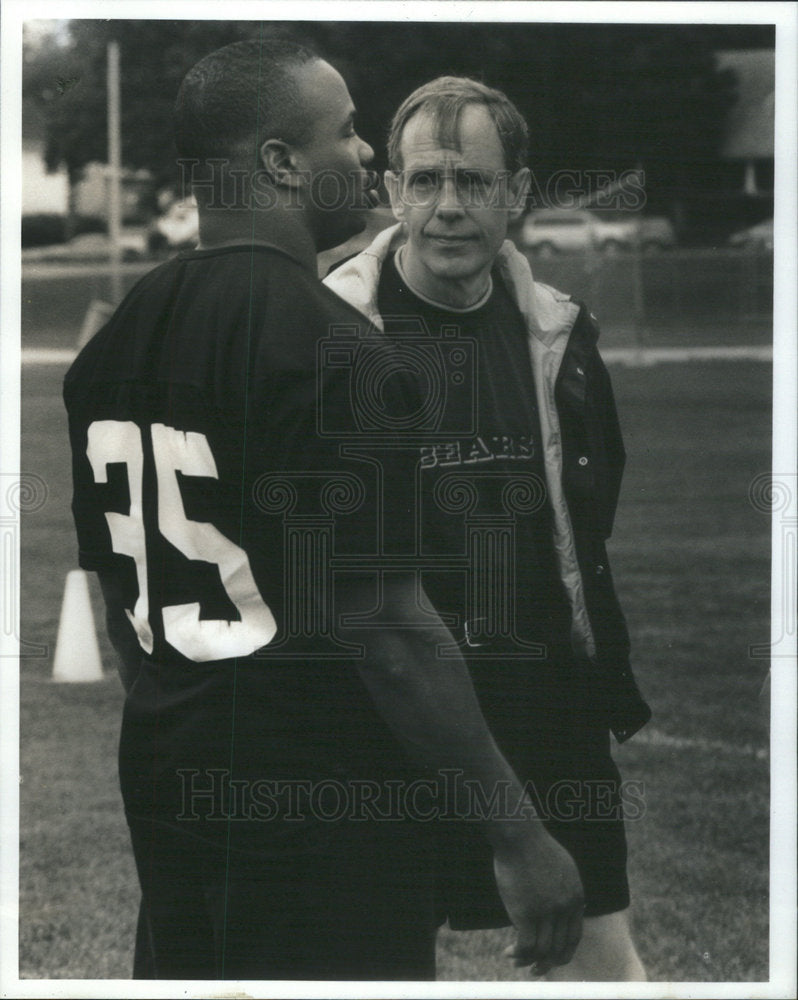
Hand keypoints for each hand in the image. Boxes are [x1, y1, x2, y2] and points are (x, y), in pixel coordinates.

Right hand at [493, 825, 583, 973]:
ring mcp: (546, 911)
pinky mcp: (526, 913)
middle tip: (536, 969)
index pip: (574, 937)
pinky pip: (526, 945)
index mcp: (576, 897)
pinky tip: (509, 953)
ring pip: (542, 950)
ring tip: (517, 962)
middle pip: (560, 948)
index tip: (552, 959)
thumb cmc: (535, 847)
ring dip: (529, 962)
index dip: (563, 952)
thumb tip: (573, 906)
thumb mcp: (564, 867)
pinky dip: (518, 954)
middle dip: (548, 963)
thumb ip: (570, 890)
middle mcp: (565, 908)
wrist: (519, 836)